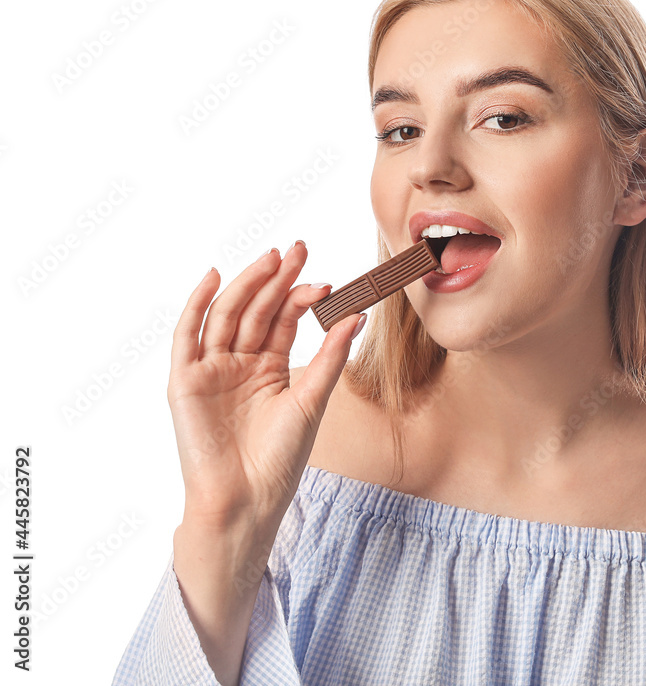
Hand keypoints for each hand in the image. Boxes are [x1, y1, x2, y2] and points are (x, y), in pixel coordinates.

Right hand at [166, 242, 363, 530]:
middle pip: (257, 310)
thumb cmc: (281, 459)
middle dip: (276, 279)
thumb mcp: (312, 401)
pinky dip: (197, 305)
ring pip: (228, 315)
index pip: (283, 320)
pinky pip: (187, 336)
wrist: (248, 499)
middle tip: (299, 249)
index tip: (325, 281)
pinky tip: (214, 276)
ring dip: (247, 284)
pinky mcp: (185, 381)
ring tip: (272, 258)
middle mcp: (239, 363)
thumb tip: (357, 315)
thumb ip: (329, 357)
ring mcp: (211, 369)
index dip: (301, 296)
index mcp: (270, 367)